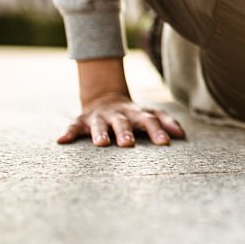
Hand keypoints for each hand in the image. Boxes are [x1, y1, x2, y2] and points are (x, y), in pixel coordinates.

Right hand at [57, 92, 186, 146]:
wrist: (105, 99)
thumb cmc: (134, 115)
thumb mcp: (150, 115)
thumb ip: (167, 123)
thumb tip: (182, 135)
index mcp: (137, 114)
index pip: (150, 121)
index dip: (157, 131)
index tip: (165, 144)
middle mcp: (118, 115)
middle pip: (123, 122)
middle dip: (125, 132)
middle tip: (128, 144)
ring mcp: (99, 117)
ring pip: (99, 124)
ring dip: (99, 133)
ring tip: (101, 144)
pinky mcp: (81, 121)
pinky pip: (73, 127)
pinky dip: (68, 133)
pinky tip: (62, 141)